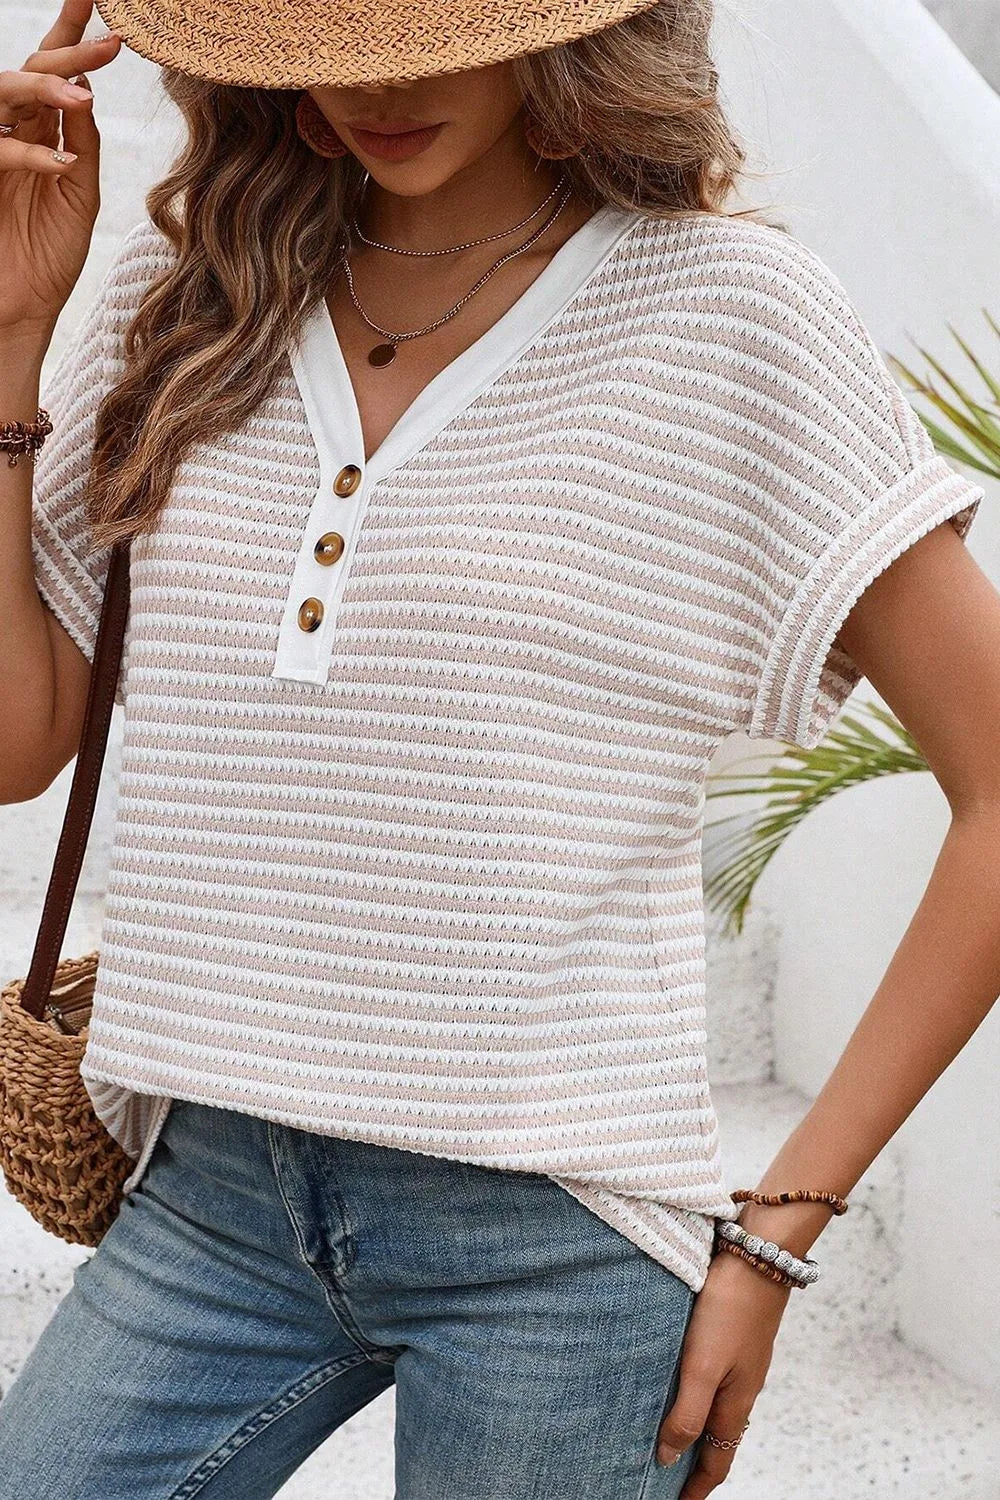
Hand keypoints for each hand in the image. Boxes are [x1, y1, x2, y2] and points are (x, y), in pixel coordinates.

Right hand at [0, 1, 121, 335]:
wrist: (18, 309)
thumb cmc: (48, 256)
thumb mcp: (77, 196)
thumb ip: (82, 146)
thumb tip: (86, 94)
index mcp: (38, 131)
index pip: (54, 70)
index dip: (72, 32)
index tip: (100, 2)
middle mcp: (12, 131)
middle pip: (32, 70)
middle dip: (69, 51)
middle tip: (112, 42)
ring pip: (5, 95)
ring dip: (46, 90)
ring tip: (83, 97)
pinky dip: (30, 154)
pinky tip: (62, 164)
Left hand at [656, 1247, 791, 1497]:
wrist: (757, 1256)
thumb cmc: (728, 1310)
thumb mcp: (702, 1366)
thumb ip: (687, 1413)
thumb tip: (668, 1458)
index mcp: (737, 1402)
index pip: (717, 1461)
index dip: (697, 1488)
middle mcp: (742, 1387)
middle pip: (719, 1439)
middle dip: (695, 1463)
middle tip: (666, 1477)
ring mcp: (741, 1362)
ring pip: (717, 1408)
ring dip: (696, 1428)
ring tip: (668, 1436)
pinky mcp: (734, 1337)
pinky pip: (715, 1381)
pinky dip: (698, 1396)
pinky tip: (680, 1382)